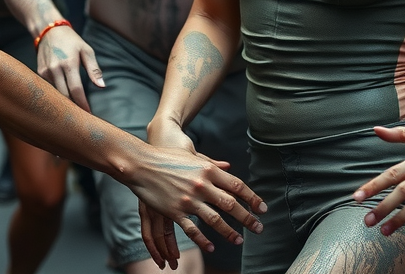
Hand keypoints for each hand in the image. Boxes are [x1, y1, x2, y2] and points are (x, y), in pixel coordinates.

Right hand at [36, 25, 103, 111]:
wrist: (49, 31)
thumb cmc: (72, 41)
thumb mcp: (87, 51)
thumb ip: (94, 69)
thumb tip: (102, 86)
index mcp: (69, 63)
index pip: (76, 90)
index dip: (82, 104)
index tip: (88, 114)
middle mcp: (55, 69)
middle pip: (64, 96)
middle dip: (73, 107)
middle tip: (82, 118)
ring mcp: (45, 72)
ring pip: (55, 94)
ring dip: (64, 103)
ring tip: (74, 112)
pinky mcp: (40, 73)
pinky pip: (49, 88)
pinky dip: (57, 95)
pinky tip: (63, 100)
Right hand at [129, 142, 264, 269]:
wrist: (142, 162)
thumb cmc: (167, 157)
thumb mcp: (192, 157)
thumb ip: (210, 164)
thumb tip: (227, 167)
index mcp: (208, 170)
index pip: (237, 186)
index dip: (252, 198)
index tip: (263, 209)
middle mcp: (202, 185)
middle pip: (231, 204)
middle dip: (247, 218)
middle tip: (259, 228)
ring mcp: (188, 199)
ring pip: (215, 220)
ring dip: (230, 232)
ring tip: (239, 240)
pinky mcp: (174, 210)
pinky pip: (192, 229)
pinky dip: (203, 240)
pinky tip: (212, 247)